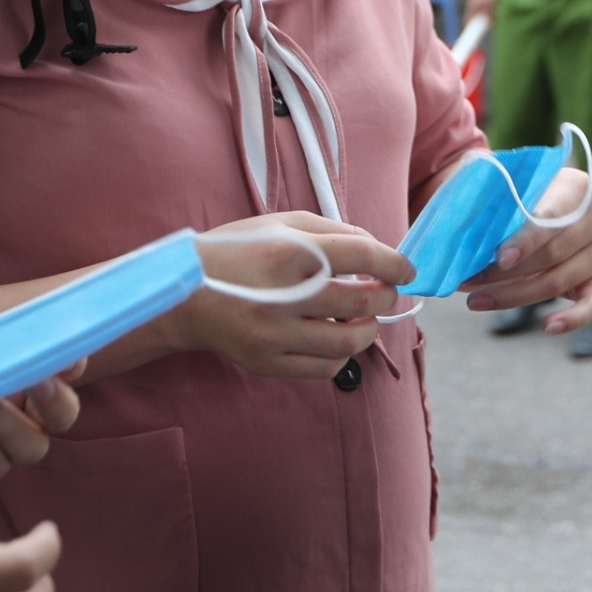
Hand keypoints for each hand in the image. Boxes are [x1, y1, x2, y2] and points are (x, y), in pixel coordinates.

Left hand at [0, 297, 82, 480]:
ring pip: (28, 448)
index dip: (72, 371)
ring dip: (14, 429)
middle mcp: (3, 397)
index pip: (63, 371)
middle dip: (54, 407)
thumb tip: (44, 348)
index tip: (65, 366)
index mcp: (7, 359)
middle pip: (58, 419)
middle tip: (36, 393)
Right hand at [170, 213, 410, 379]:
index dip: (394, 263)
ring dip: (370, 328)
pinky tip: (337, 335)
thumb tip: (380, 250)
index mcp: (286, 252)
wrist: (185, 295)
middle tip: (385, 290)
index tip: (407, 269)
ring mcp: (273, 335)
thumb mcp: (281, 223)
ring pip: (349, 342)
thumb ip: (334, 231)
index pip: (361, 256)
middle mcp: (280, 296)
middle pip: (362, 302)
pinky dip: (343, 354)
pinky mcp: (267, 363)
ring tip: (365, 316)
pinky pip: (326, 368)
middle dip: (386, 295)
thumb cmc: (238, 251)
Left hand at [461, 169, 591, 333]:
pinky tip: (548, 326)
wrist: (549, 202)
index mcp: (578, 188)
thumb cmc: (523, 193)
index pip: (551, 217)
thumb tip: (462, 222)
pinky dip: (572, 319)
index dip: (526, 240)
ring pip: (558, 281)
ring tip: (476, 301)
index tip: (501, 258)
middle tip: (469, 282)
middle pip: (551, 254)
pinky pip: (591, 305)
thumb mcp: (514, 184)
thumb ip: (496, 196)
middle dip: (505, 273)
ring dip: (514, 296)